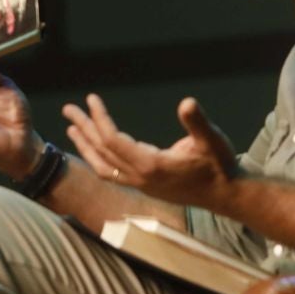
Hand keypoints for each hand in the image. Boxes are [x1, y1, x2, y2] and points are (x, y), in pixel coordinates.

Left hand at [61, 93, 239, 207]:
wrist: (226, 194)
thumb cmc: (220, 164)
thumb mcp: (213, 140)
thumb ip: (197, 122)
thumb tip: (187, 103)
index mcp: (150, 165)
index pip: (113, 140)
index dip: (99, 119)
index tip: (91, 99)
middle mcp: (139, 177)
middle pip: (101, 151)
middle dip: (84, 128)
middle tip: (68, 108)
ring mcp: (139, 184)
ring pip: (101, 165)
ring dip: (85, 145)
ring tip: (72, 128)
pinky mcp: (143, 186)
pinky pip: (110, 173)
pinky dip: (97, 159)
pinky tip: (93, 148)